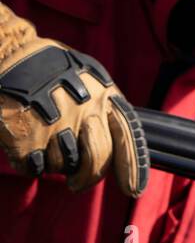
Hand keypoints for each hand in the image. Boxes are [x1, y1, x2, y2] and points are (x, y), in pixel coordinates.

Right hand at [0, 4, 148, 196]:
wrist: (3, 53)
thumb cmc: (49, 70)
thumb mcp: (86, 77)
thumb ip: (105, 111)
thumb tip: (124, 156)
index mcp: (101, 93)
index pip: (126, 135)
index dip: (132, 167)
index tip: (132, 189)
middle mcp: (83, 108)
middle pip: (96, 159)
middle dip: (88, 177)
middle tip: (75, 184)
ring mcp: (55, 123)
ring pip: (64, 165)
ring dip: (53, 161)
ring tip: (40, 136)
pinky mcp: (27, 138)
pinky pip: (33, 167)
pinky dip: (28, 161)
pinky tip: (24, 139)